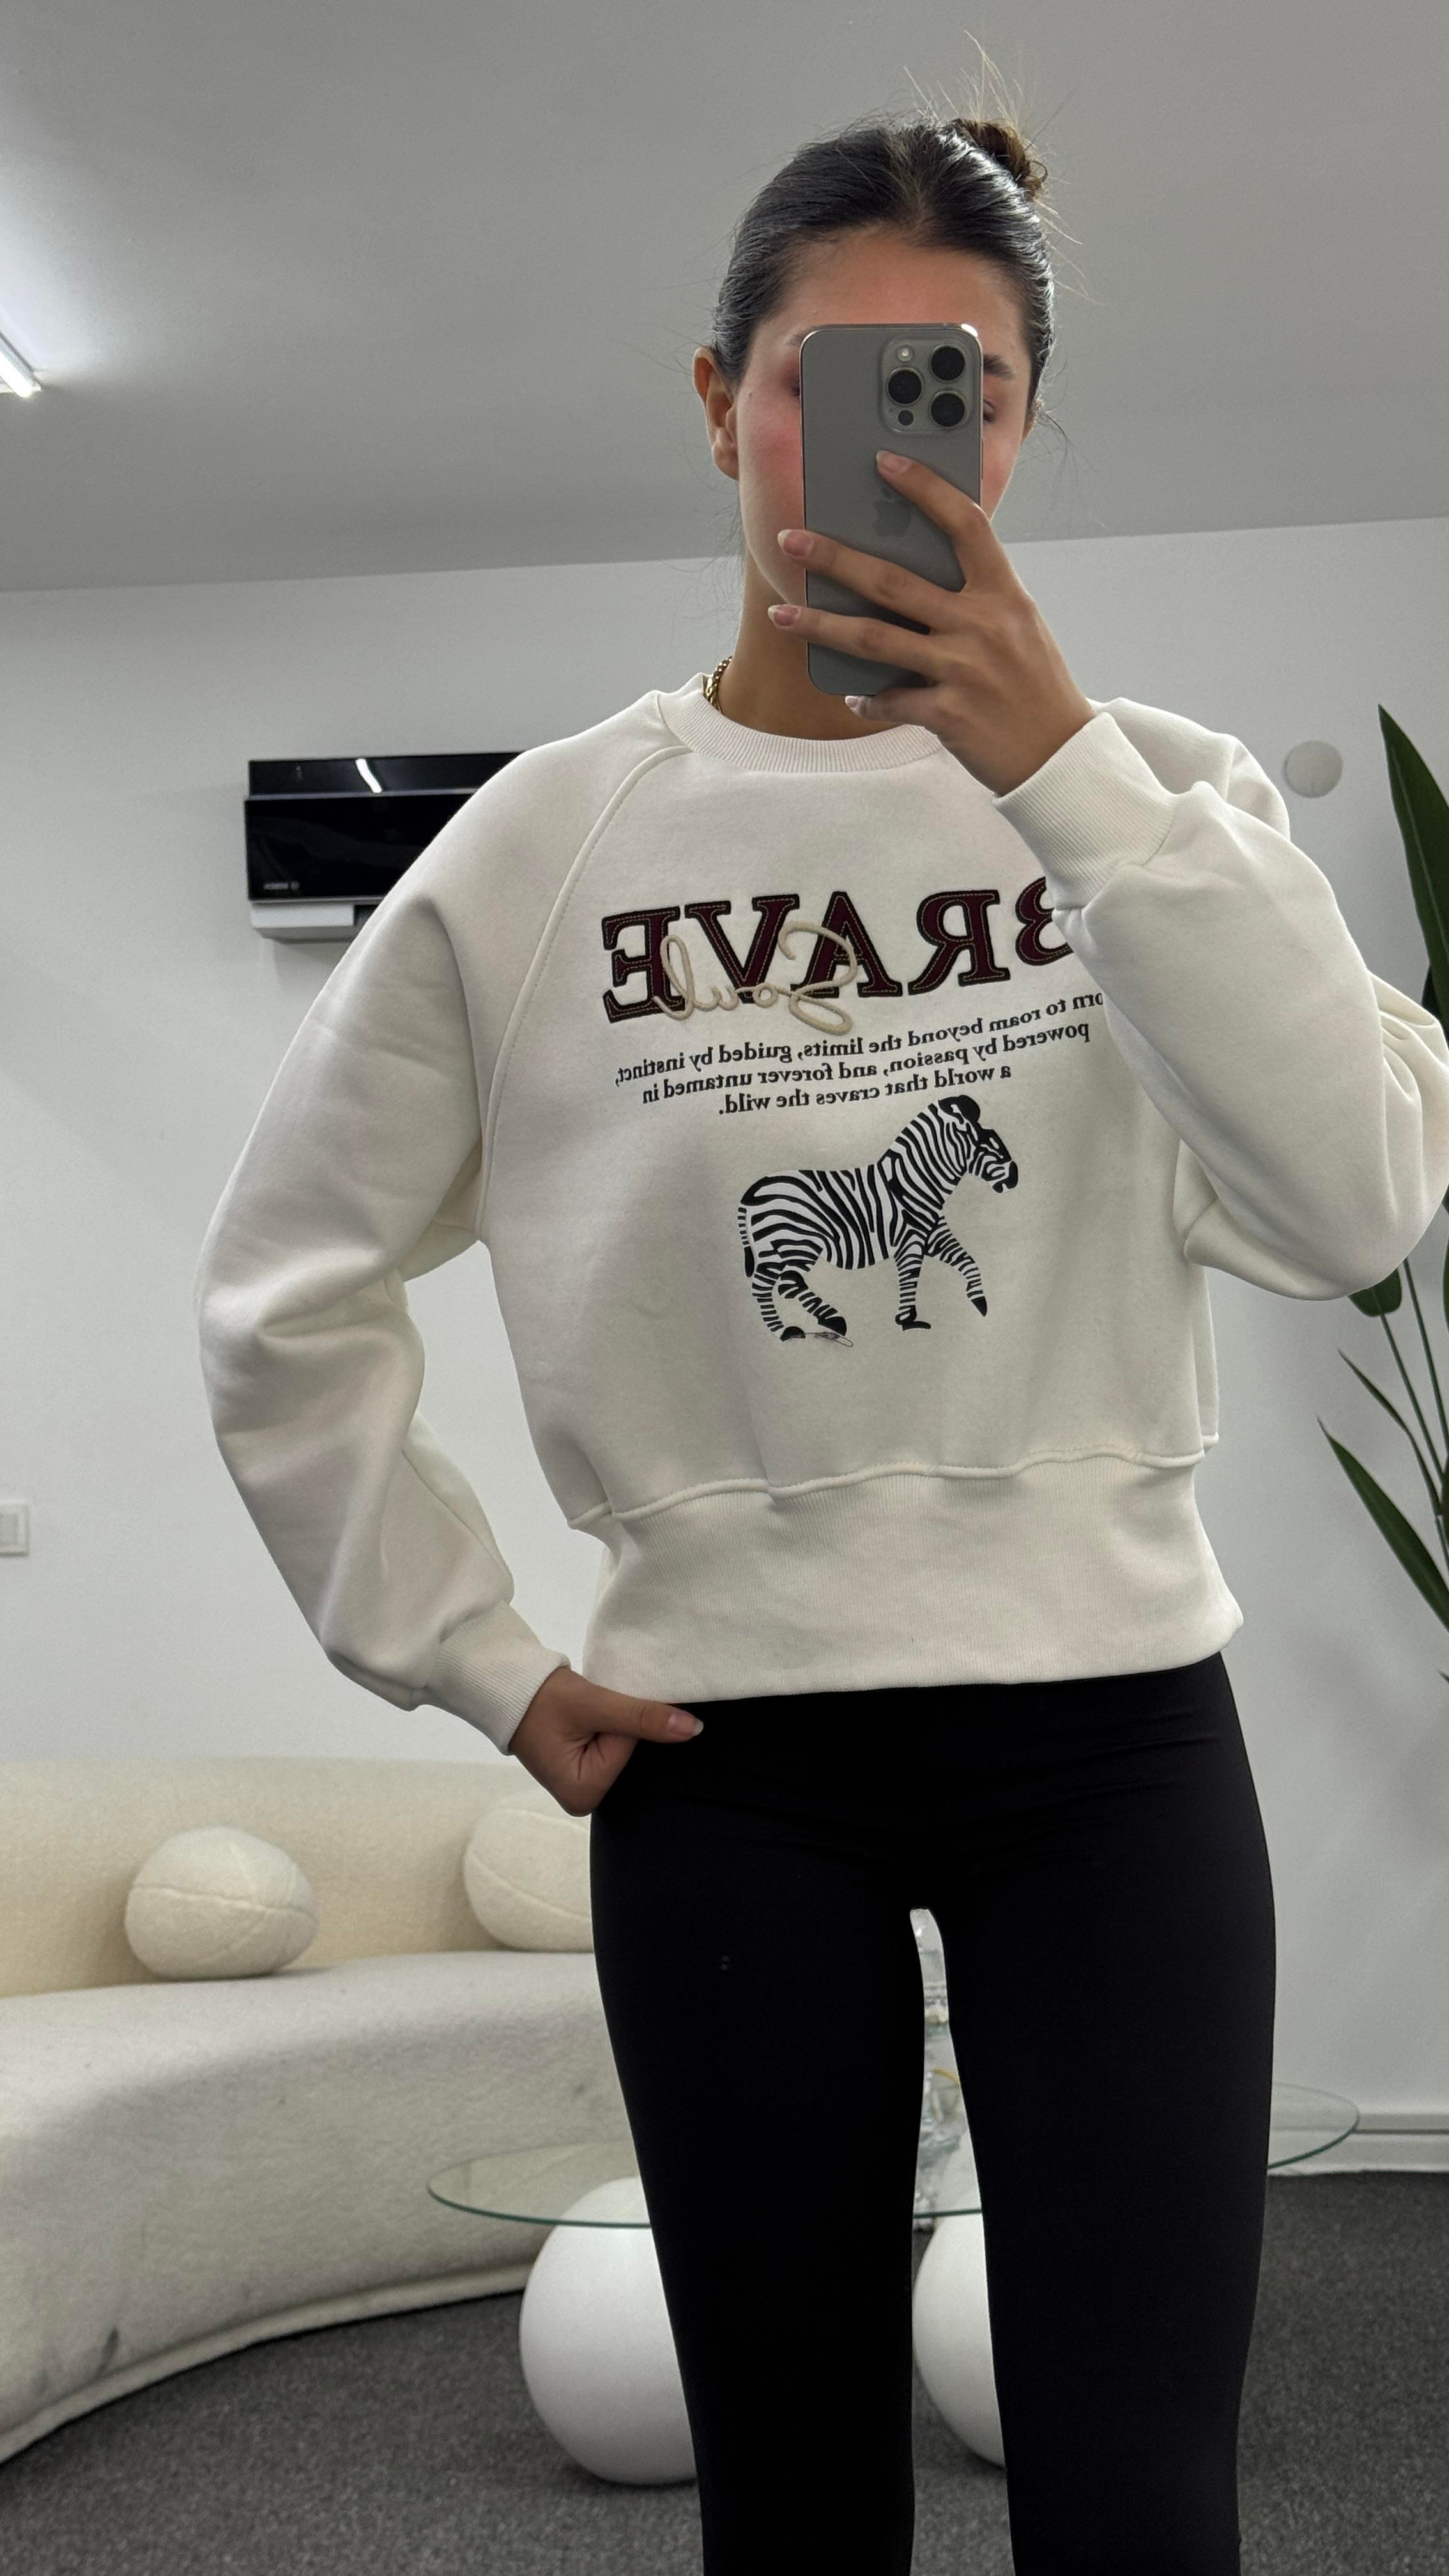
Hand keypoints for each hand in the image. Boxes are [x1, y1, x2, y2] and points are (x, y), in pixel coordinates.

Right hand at [507, 1666, 702, 1815]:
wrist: (510, 1686)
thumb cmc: (543, 1699)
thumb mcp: (593, 1705)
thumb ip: (643, 1717)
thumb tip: (693, 1729)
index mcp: (584, 1794)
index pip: (629, 1750)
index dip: (620, 1721)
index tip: (597, 1708)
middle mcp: (584, 1798)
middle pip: (628, 1755)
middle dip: (621, 1726)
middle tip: (594, 1708)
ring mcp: (583, 1784)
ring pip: (623, 1748)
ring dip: (616, 1724)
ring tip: (590, 1711)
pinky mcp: (583, 1768)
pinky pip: (612, 1748)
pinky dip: (608, 1728)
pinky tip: (591, 1717)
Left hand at [769, 451, 1095, 797]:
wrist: (1059, 754)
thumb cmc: (1034, 685)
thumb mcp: (1018, 626)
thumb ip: (975, 597)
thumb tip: (910, 576)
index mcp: (1004, 593)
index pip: (964, 523)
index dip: (924, 488)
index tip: (884, 461)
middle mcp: (983, 625)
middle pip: (893, 581)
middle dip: (834, 558)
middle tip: (792, 542)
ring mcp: (964, 669)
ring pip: (874, 639)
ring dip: (820, 625)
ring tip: (782, 614)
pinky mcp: (948, 714)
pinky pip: (890, 700)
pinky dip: (867, 698)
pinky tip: (852, 694)